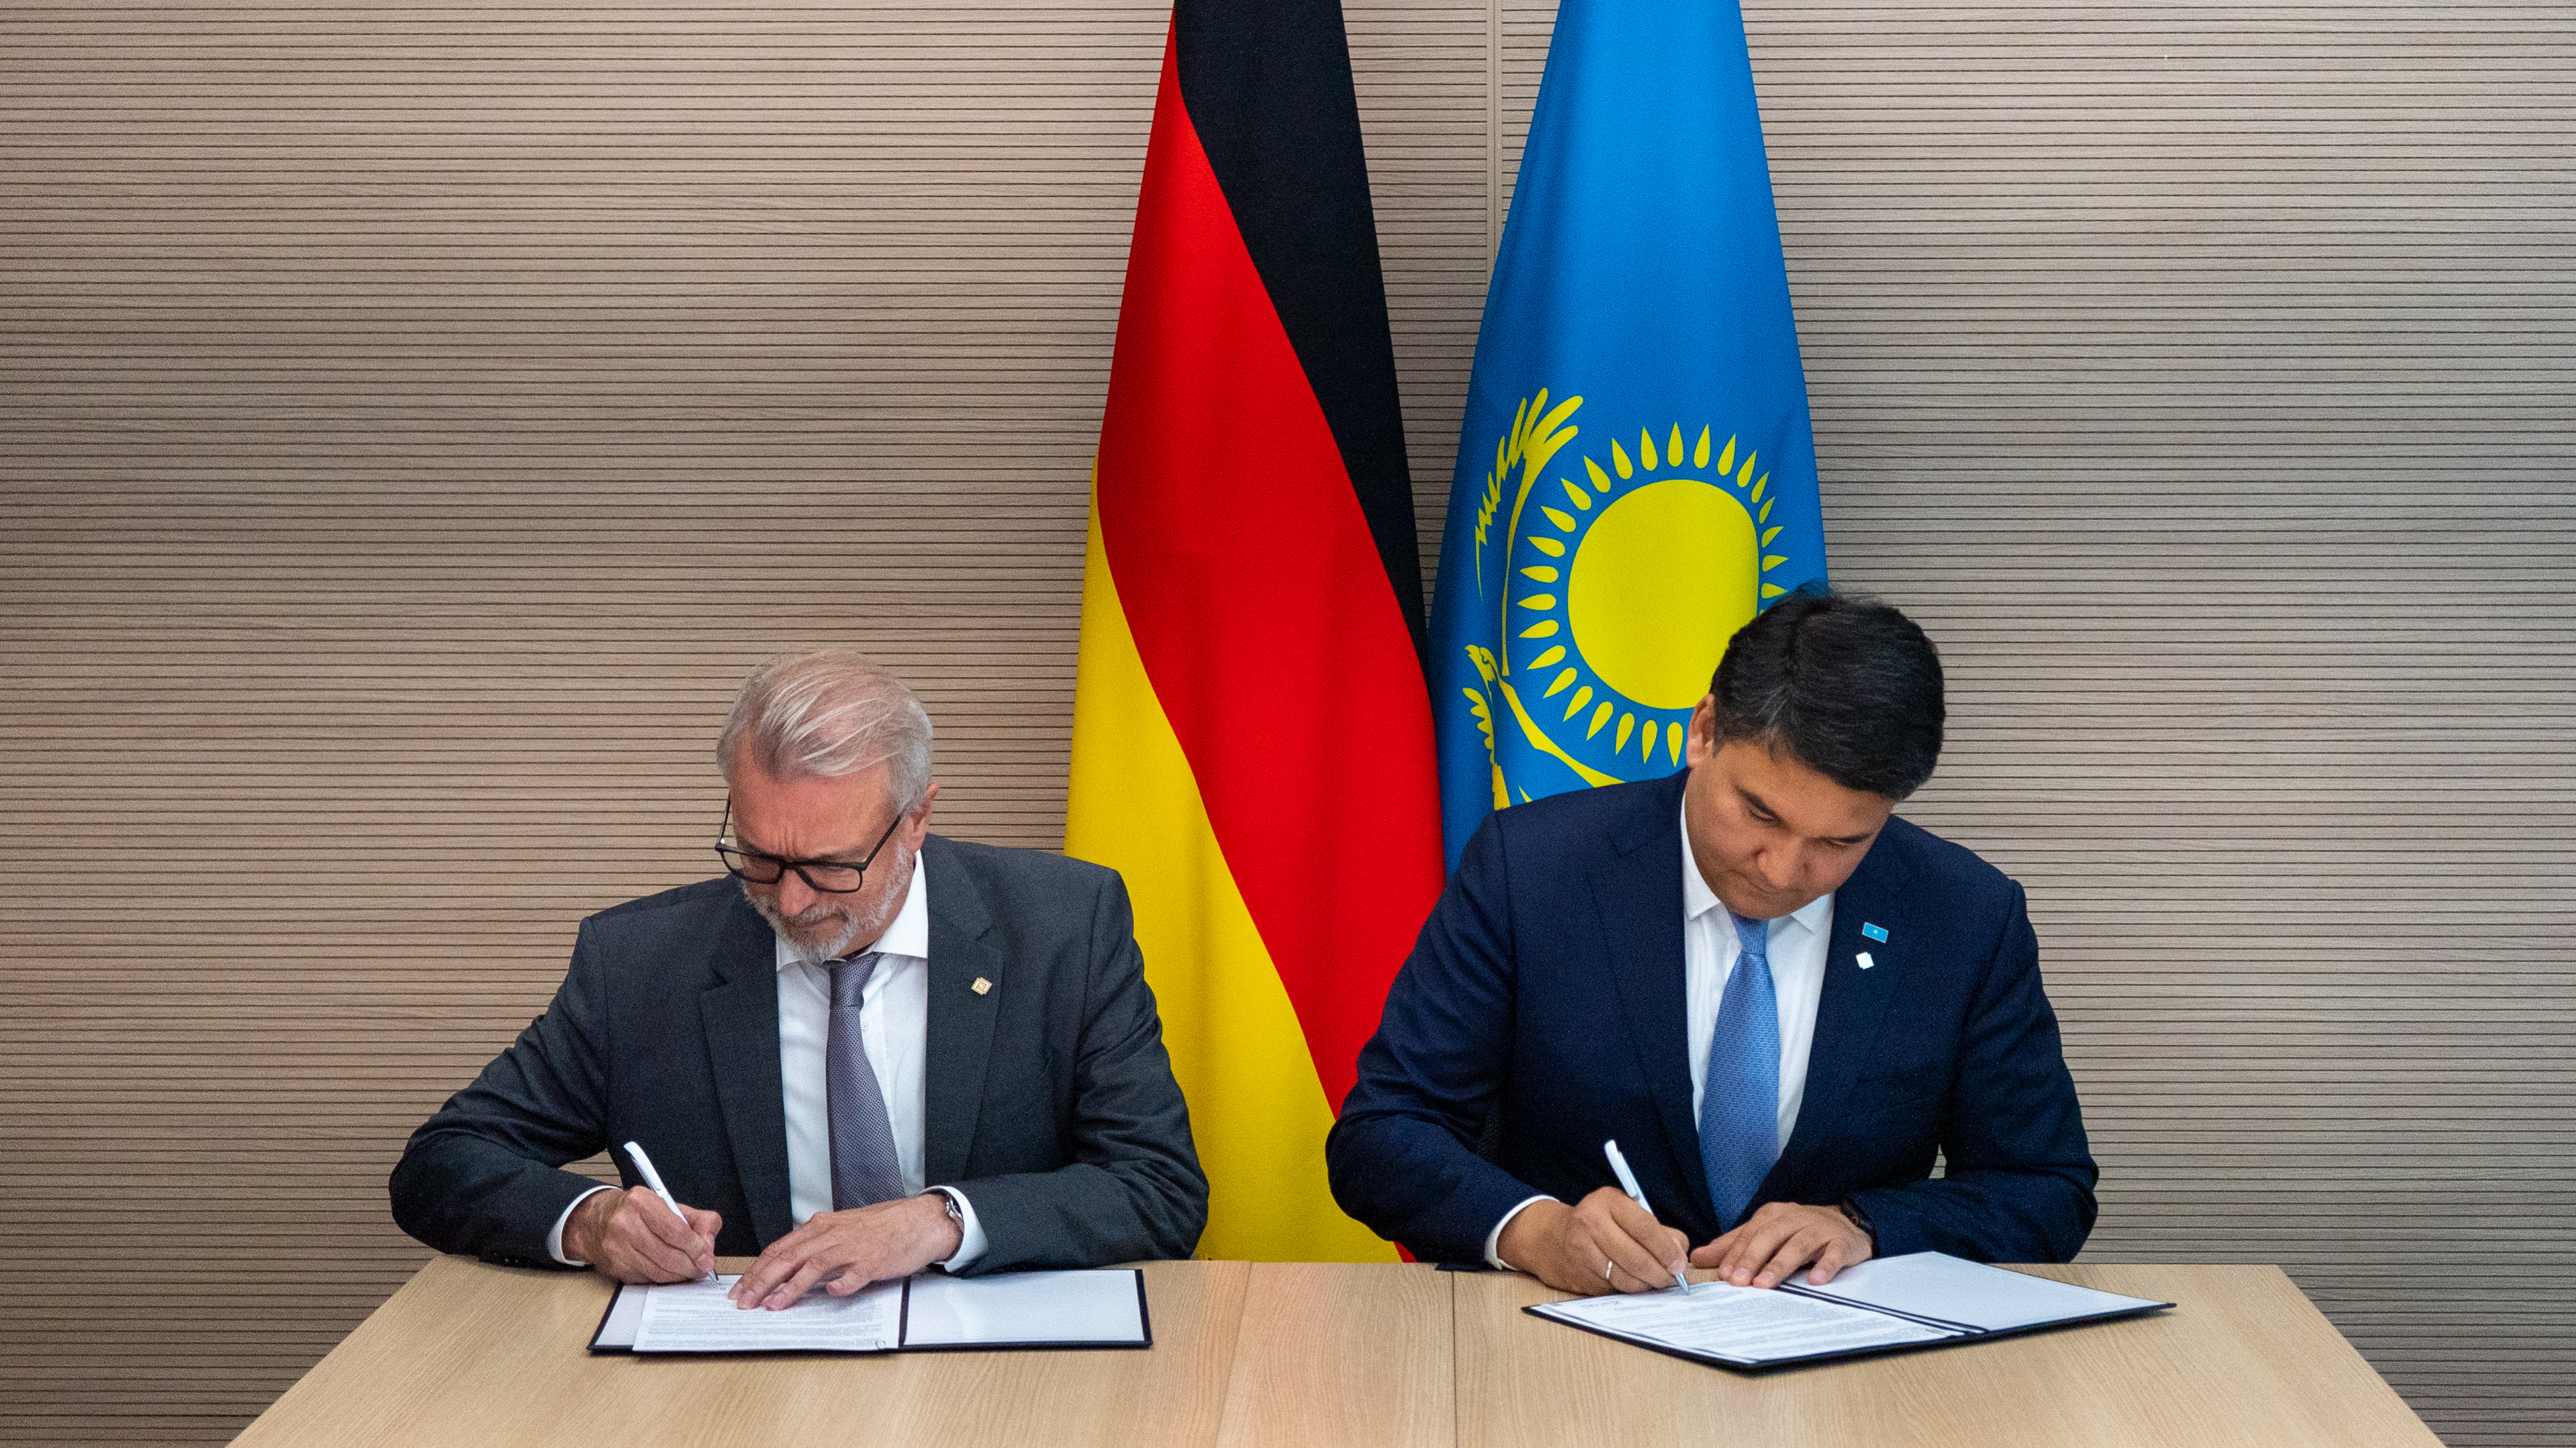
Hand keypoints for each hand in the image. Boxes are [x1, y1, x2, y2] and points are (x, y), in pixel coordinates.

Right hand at [565, 1186, 720, 1282]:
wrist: (596, 1221)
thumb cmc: (637, 1211)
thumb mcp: (668, 1205)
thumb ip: (697, 1219)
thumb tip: (708, 1241)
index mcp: (641, 1203)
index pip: (675, 1231)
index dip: (695, 1247)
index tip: (706, 1255)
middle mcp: (625, 1225)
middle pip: (668, 1255)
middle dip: (691, 1265)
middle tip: (703, 1267)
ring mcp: (617, 1249)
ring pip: (658, 1272)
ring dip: (680, 1275)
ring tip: (690, 1270)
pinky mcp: (615, 1267)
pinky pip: (647, 1279)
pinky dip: (664, 1278)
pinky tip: (670, 1272)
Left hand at [728, 1193, 963, 1310]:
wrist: (919, 1220)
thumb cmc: (882, 1227)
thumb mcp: (842, 1230)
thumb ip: (817, 1246)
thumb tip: (790, 1268)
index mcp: (822, 1227)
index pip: (779, 1249)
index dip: (756, 1270)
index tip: (740, 1289)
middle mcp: (831, 1235)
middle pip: (787, 1257)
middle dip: (761, 1281)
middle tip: (743, 1302)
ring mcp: (852, 1248)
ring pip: (813, 1266)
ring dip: (790, 1288)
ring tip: (772, 1305)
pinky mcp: (873, 1261)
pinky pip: (854, 1275)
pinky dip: (841, 1285)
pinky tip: (831, 1295)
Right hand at [1496, 1188, 1690, 1296]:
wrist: (1550, 1238)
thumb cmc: (1598, 1222)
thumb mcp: (1625, 1212)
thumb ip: (1658, 1230)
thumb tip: (1678, 1255)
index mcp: (1607, 1202)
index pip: (1645, 1227)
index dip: (1666, 1249)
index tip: (1679, 1263)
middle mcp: (1591, 1223)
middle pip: (1637, 1258)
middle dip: (1660, 1273)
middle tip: (1672, 1279)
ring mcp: (1582, 1251)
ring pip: (1626, 1278)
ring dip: (1647, 1285)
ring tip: (1655, 1282)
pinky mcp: (1578, 1275)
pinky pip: (1613, 1288)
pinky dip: (1629, 1289)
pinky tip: (1634, 1283)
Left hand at [1690, 1201, 1872, 1287]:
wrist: (1845, 1224)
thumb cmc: (1798, 1232)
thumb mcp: (1765, 1234)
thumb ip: (1733, 1246)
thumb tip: (1696, 1258)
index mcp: (1773, 1215)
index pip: (1750, 1234)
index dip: (1736, 1253)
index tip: (1723, 1274)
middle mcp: (1794, 1218)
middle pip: (1770, 1236)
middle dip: (1752, 1259)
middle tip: (1739, 1282)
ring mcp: (1819, 1229)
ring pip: (1798, 1245)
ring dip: (1780, 1264)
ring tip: (1765, 1284)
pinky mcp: (1842, 1243)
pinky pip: (1833, 1254)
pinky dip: (1825, 1266)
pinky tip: (1815, 1281)